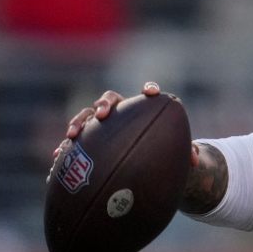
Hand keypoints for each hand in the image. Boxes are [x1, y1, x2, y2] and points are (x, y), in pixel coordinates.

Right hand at [53, 82, 200, 166]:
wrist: (143, 161)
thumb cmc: (161, 151)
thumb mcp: (174, 154)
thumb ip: (186, 154)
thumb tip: (195, 162)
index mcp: (143, 109)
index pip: (147, 92)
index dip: (149, 89)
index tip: (151, 92)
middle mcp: (121, 112)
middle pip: (110, 99)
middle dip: (105, 104)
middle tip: (104, 115)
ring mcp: (101, 124)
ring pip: (86, 115)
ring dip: (78, 121)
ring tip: (72, 135)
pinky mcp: (87, 139)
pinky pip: (74, 140)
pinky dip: (66, 146)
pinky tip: (57, 155)